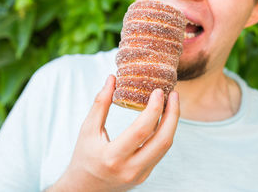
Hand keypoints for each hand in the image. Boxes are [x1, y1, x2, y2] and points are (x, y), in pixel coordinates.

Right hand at [48, 75, 179, 191]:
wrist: (84, 189)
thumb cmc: (83, 157)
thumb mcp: (87, 130)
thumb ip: (100, 104)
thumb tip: (112, 78)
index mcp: (112, 157)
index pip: (142, 130)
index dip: (154, 109)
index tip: (158, 91)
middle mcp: (130, 169)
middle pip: (163, 141)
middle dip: (173, 115)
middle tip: (174, 94)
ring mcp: (140, 175)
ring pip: (165, 147)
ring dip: (172, 123)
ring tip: (172, 103)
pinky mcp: (145, 176)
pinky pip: (160, 152)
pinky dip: (164, 133)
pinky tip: (162, 118)